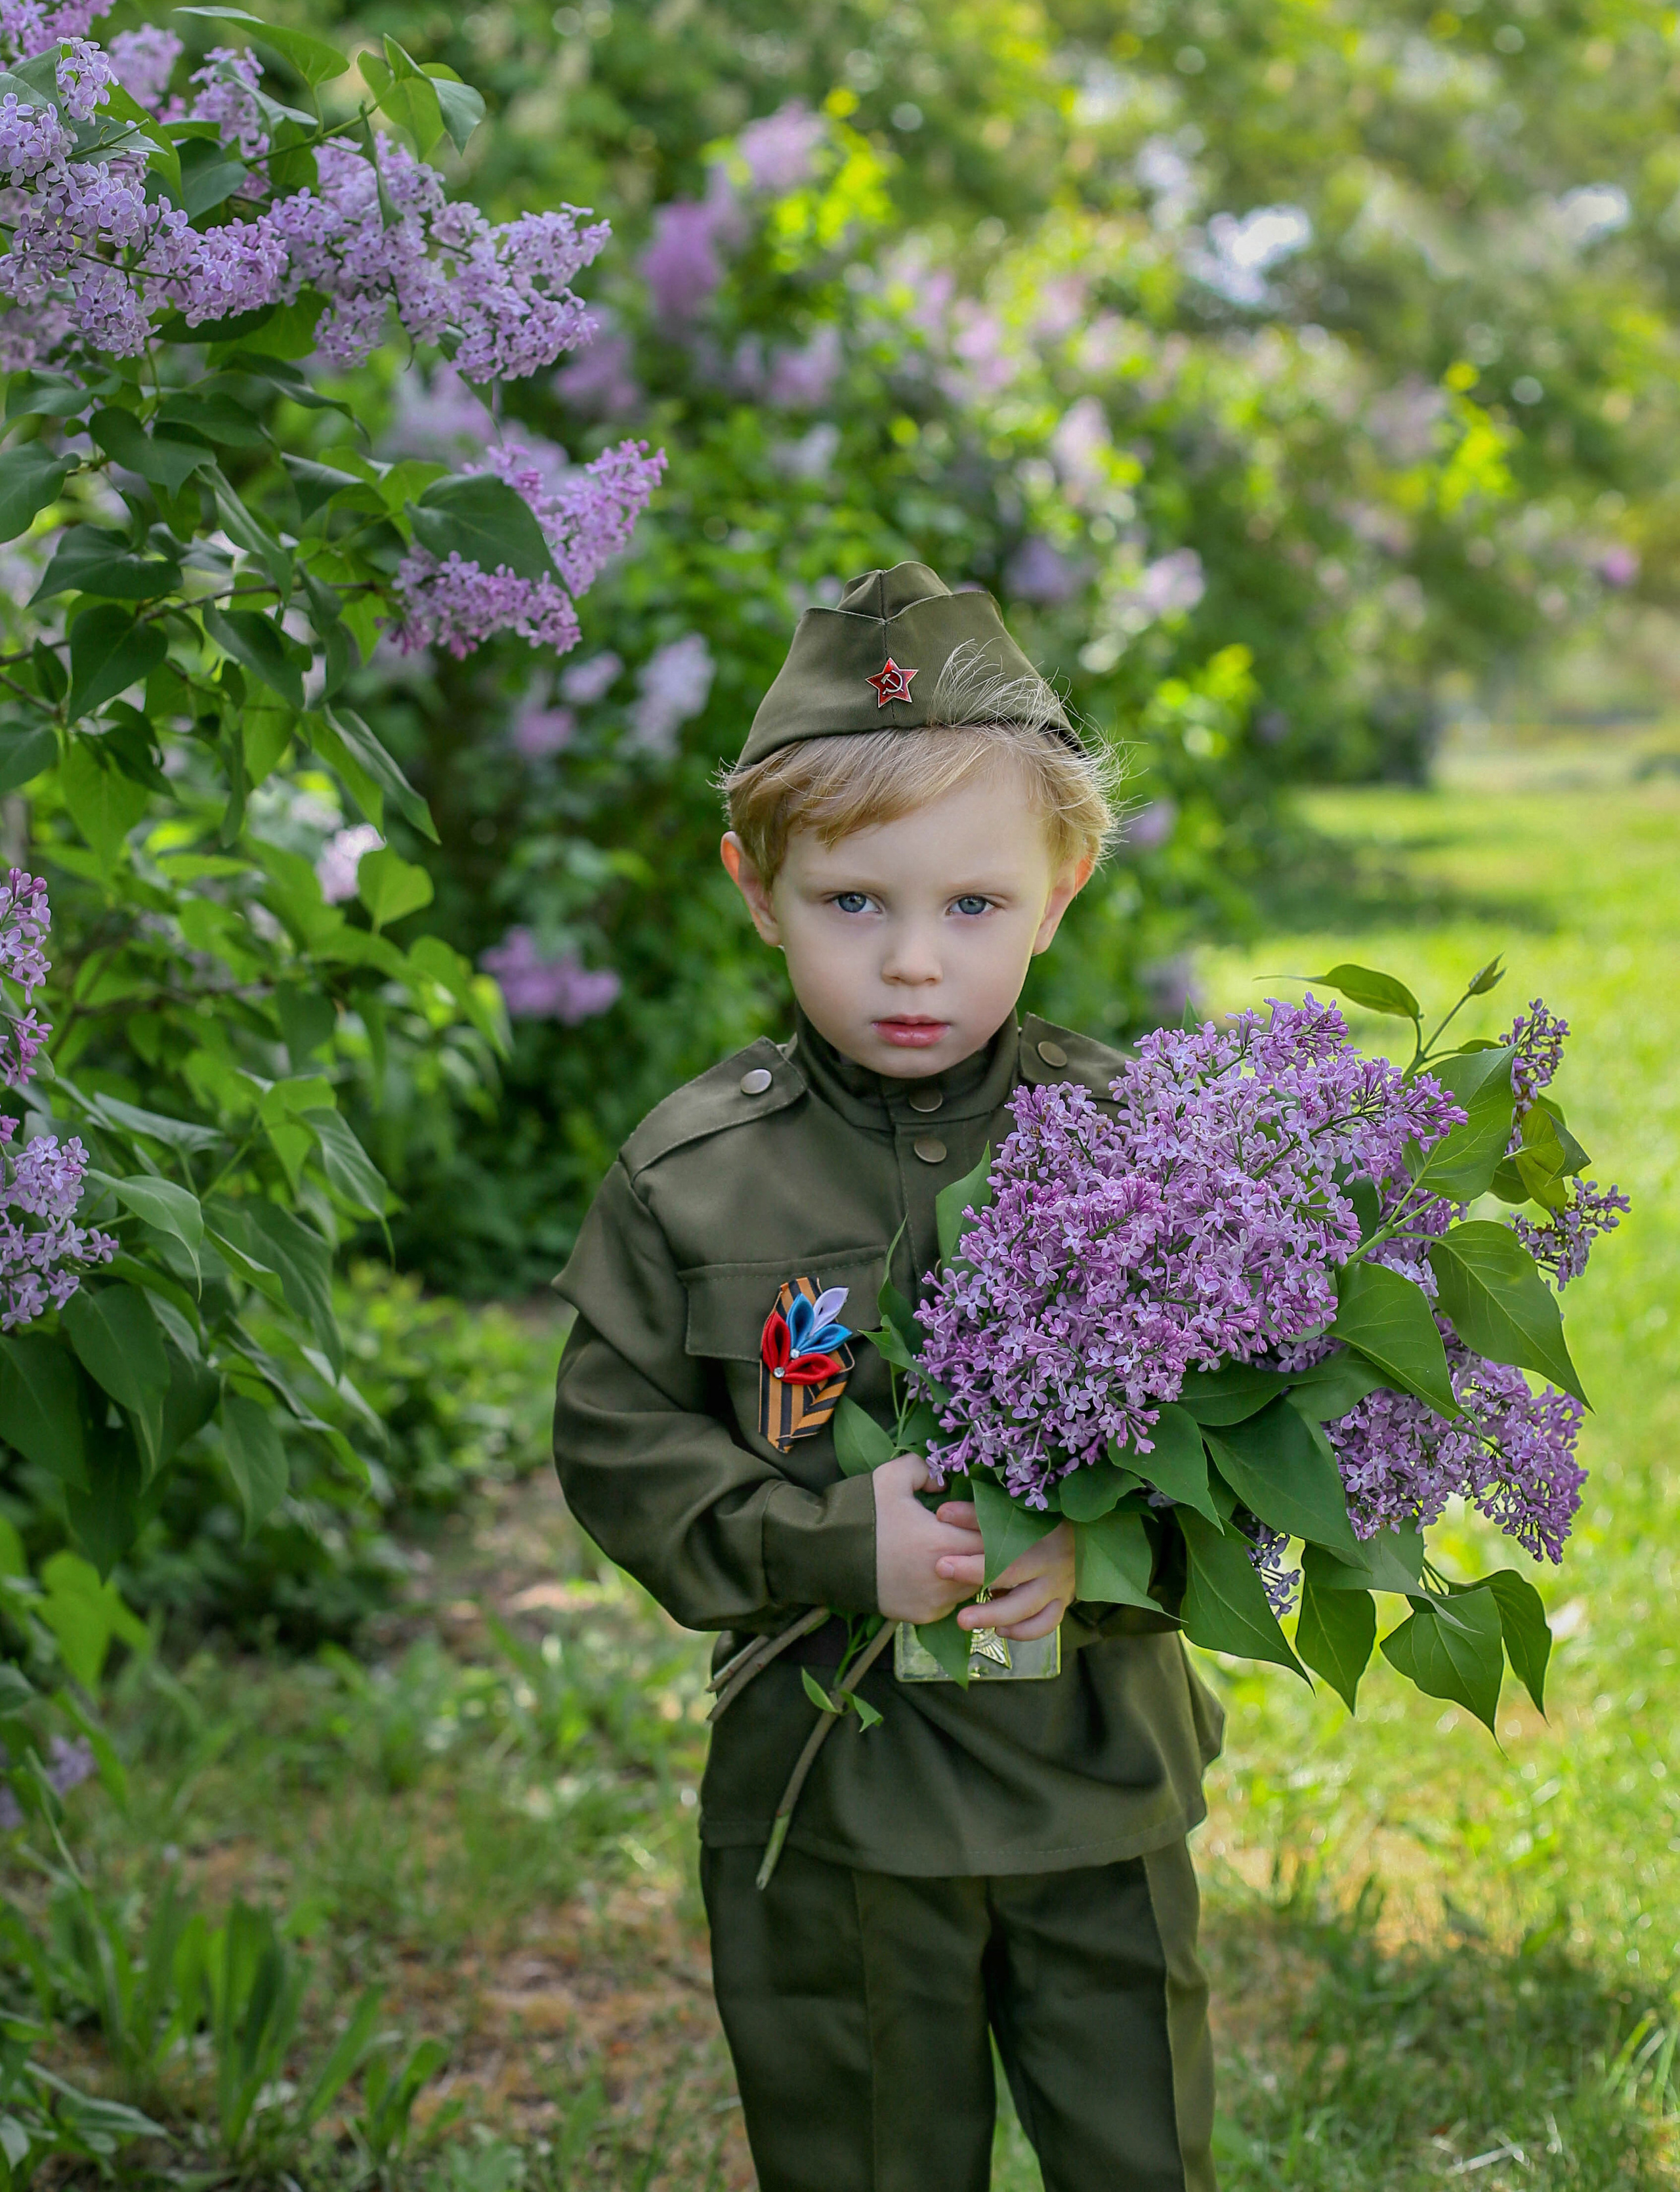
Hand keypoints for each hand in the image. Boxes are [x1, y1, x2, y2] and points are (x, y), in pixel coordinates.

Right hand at [873, 1455, 990, 1624]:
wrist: (825, 1556)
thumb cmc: (863, 1514)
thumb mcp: (891, 1477)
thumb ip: (925, 1469)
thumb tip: (944, 1483)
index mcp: (943, 1542)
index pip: (991, 1536)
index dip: (987, 1523)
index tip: (972, 1514)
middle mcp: (945, 1579)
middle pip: (988, 1565)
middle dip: (983, 1548)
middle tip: (968, 1532)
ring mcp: (935, 1602)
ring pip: (972, 1586)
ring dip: (970, 1569)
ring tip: (954, 1550)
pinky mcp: (923, 1616)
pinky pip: (952, 1602)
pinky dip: (951, 1587)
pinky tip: (937, 1570)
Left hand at [937, 1514, 1074, 1641]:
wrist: (1084, 1530)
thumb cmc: (1041, 1516)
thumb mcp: (1013, 1511)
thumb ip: (977, 1514)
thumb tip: (942, 1514)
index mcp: (1041, 1535)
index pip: (1004, 1552)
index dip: (972, 1561)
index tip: (941, 1565)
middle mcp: (1052, 1563)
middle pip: (1015, 1582)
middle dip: (981, 1593)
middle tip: (955, 1607)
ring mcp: (1060, 1585)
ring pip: (1029, 1609)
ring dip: (996, 1616)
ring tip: (964, 1621)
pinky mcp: (1063, 1600)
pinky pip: (1046, 1623)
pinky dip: (1024, 1631)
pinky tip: (1000, 1630)